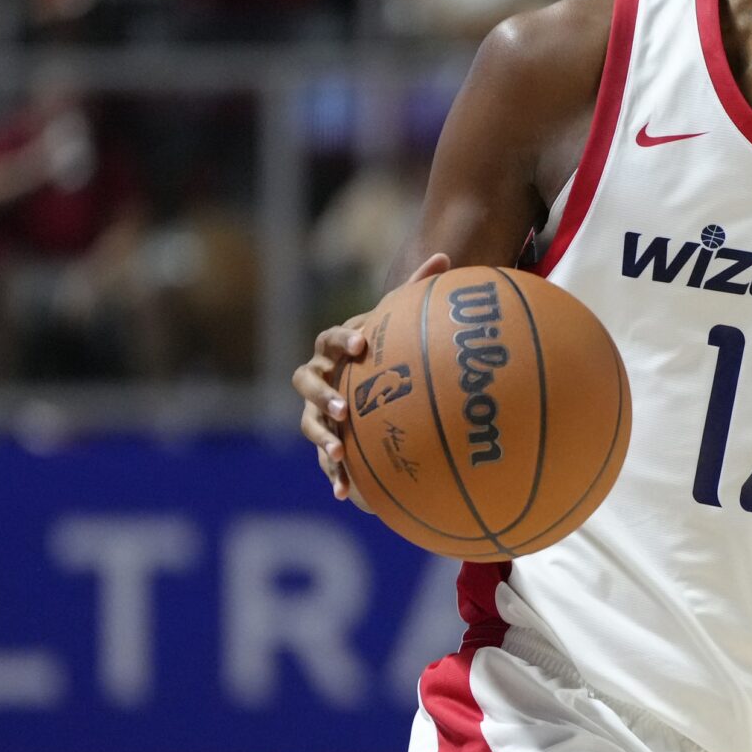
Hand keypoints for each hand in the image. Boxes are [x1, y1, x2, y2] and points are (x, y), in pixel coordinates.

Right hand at [294, 252, 448, 506]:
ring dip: (322, 438)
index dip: (343, 341)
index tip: (362, 344)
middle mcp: (317, 376)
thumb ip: (416, 290)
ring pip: (309, 424)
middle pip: (307, 382)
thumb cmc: (383, 347)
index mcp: (334, 347)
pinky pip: (324, 458)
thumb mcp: (398, 319)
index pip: (331, 339)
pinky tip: (348, 494)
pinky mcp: (324, 438)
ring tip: (340, 453)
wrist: (363, 376)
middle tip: (344, 408)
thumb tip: (444, 257)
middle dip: (323, 396)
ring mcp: (315, 410)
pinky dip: (334, 475)